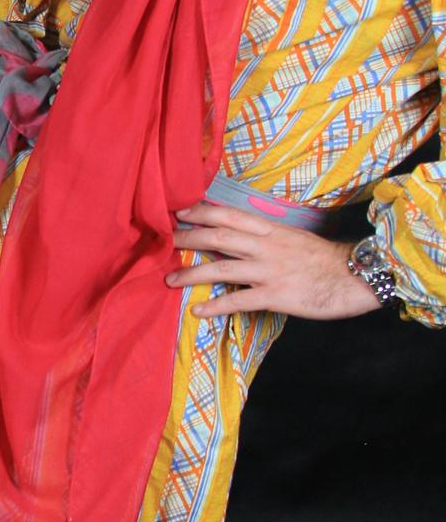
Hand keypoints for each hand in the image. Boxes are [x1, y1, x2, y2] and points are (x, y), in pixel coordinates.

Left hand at [165, 201, 379, 319]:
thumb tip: (239, 237)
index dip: (202, 211)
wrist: (356, 277)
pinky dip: (216, 305)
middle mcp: (266, 246)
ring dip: (192, 273)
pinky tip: (198, 309)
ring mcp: (269, 270)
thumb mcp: (294, 238)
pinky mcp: (276, 295)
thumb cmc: (325, 259)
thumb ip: (267, 237)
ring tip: (170, 279)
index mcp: (271, 230)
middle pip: (219, 236)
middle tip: (164, 240)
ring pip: (222, 267)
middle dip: (188, 237)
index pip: (229, 214)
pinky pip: (239, 300)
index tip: (180, 212)